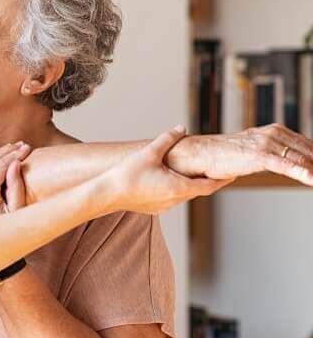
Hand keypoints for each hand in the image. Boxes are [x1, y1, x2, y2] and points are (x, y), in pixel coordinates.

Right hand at [104, 126, 232, 214]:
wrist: (106, 195)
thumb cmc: (127, 175)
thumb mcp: (149, 152)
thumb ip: (167, 139)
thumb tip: (180, 128)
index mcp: (179, 187)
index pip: (209, 186)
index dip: (222, 180)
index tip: (231, 175)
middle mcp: (174, 200)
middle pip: (196, 190)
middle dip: (205, 181)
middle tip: (212, 170)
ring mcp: (163, 206)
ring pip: (182, 195)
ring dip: (187, 185)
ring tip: (187, 174)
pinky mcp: (152, 209)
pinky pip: (168, 199)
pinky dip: (172, 190)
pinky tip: (164, 181)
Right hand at [167, 125, 312, 185]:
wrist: (200, 154)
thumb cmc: (222, 156)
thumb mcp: (253, 152)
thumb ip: (272, 154)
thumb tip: (288, 165)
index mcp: (275, 131)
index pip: (307, 145)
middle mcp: (274, 133)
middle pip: (309, 151)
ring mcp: (267, 143)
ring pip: (302, 158)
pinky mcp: (259, 154)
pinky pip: (286, 165)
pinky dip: (302, 172)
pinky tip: (311, 179)